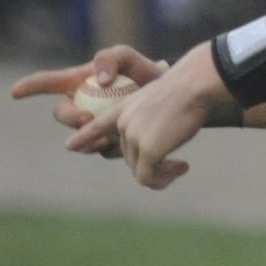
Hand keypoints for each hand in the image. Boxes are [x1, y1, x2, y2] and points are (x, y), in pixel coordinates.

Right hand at [10, 44, 170, 157]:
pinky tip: (123, 144)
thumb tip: (99, 80)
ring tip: (105, 136)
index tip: (15, 91)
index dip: (30, 86)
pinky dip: (110, 147)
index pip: (50, 83)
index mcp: (78, 83)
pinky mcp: (110, 143)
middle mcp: (81, 106)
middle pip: (63, 114)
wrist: (170, 97)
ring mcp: (94, 126)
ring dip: (89, 139)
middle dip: (70, 119)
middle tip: (86, 119)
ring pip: (81, 137)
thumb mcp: (130, 58)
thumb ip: (111, 58)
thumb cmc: (145, 72)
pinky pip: (104, 150)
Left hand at [63, 42, 227, 189]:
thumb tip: (156, 147)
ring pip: (139, 169)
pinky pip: (148, 178)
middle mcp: (124, 123)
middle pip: (129, 156)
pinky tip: (183, 167)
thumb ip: (152, 121)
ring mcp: (134, 136)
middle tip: (177, 164)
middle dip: (150, 164)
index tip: (70, 146)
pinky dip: (163, 180)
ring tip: (181, 164)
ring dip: (160, 173)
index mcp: (125, 107)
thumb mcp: (162, 102)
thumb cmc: (188, 89)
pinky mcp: (148, 149)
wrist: (195, 85)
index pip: (98, 125)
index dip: (84, 137)